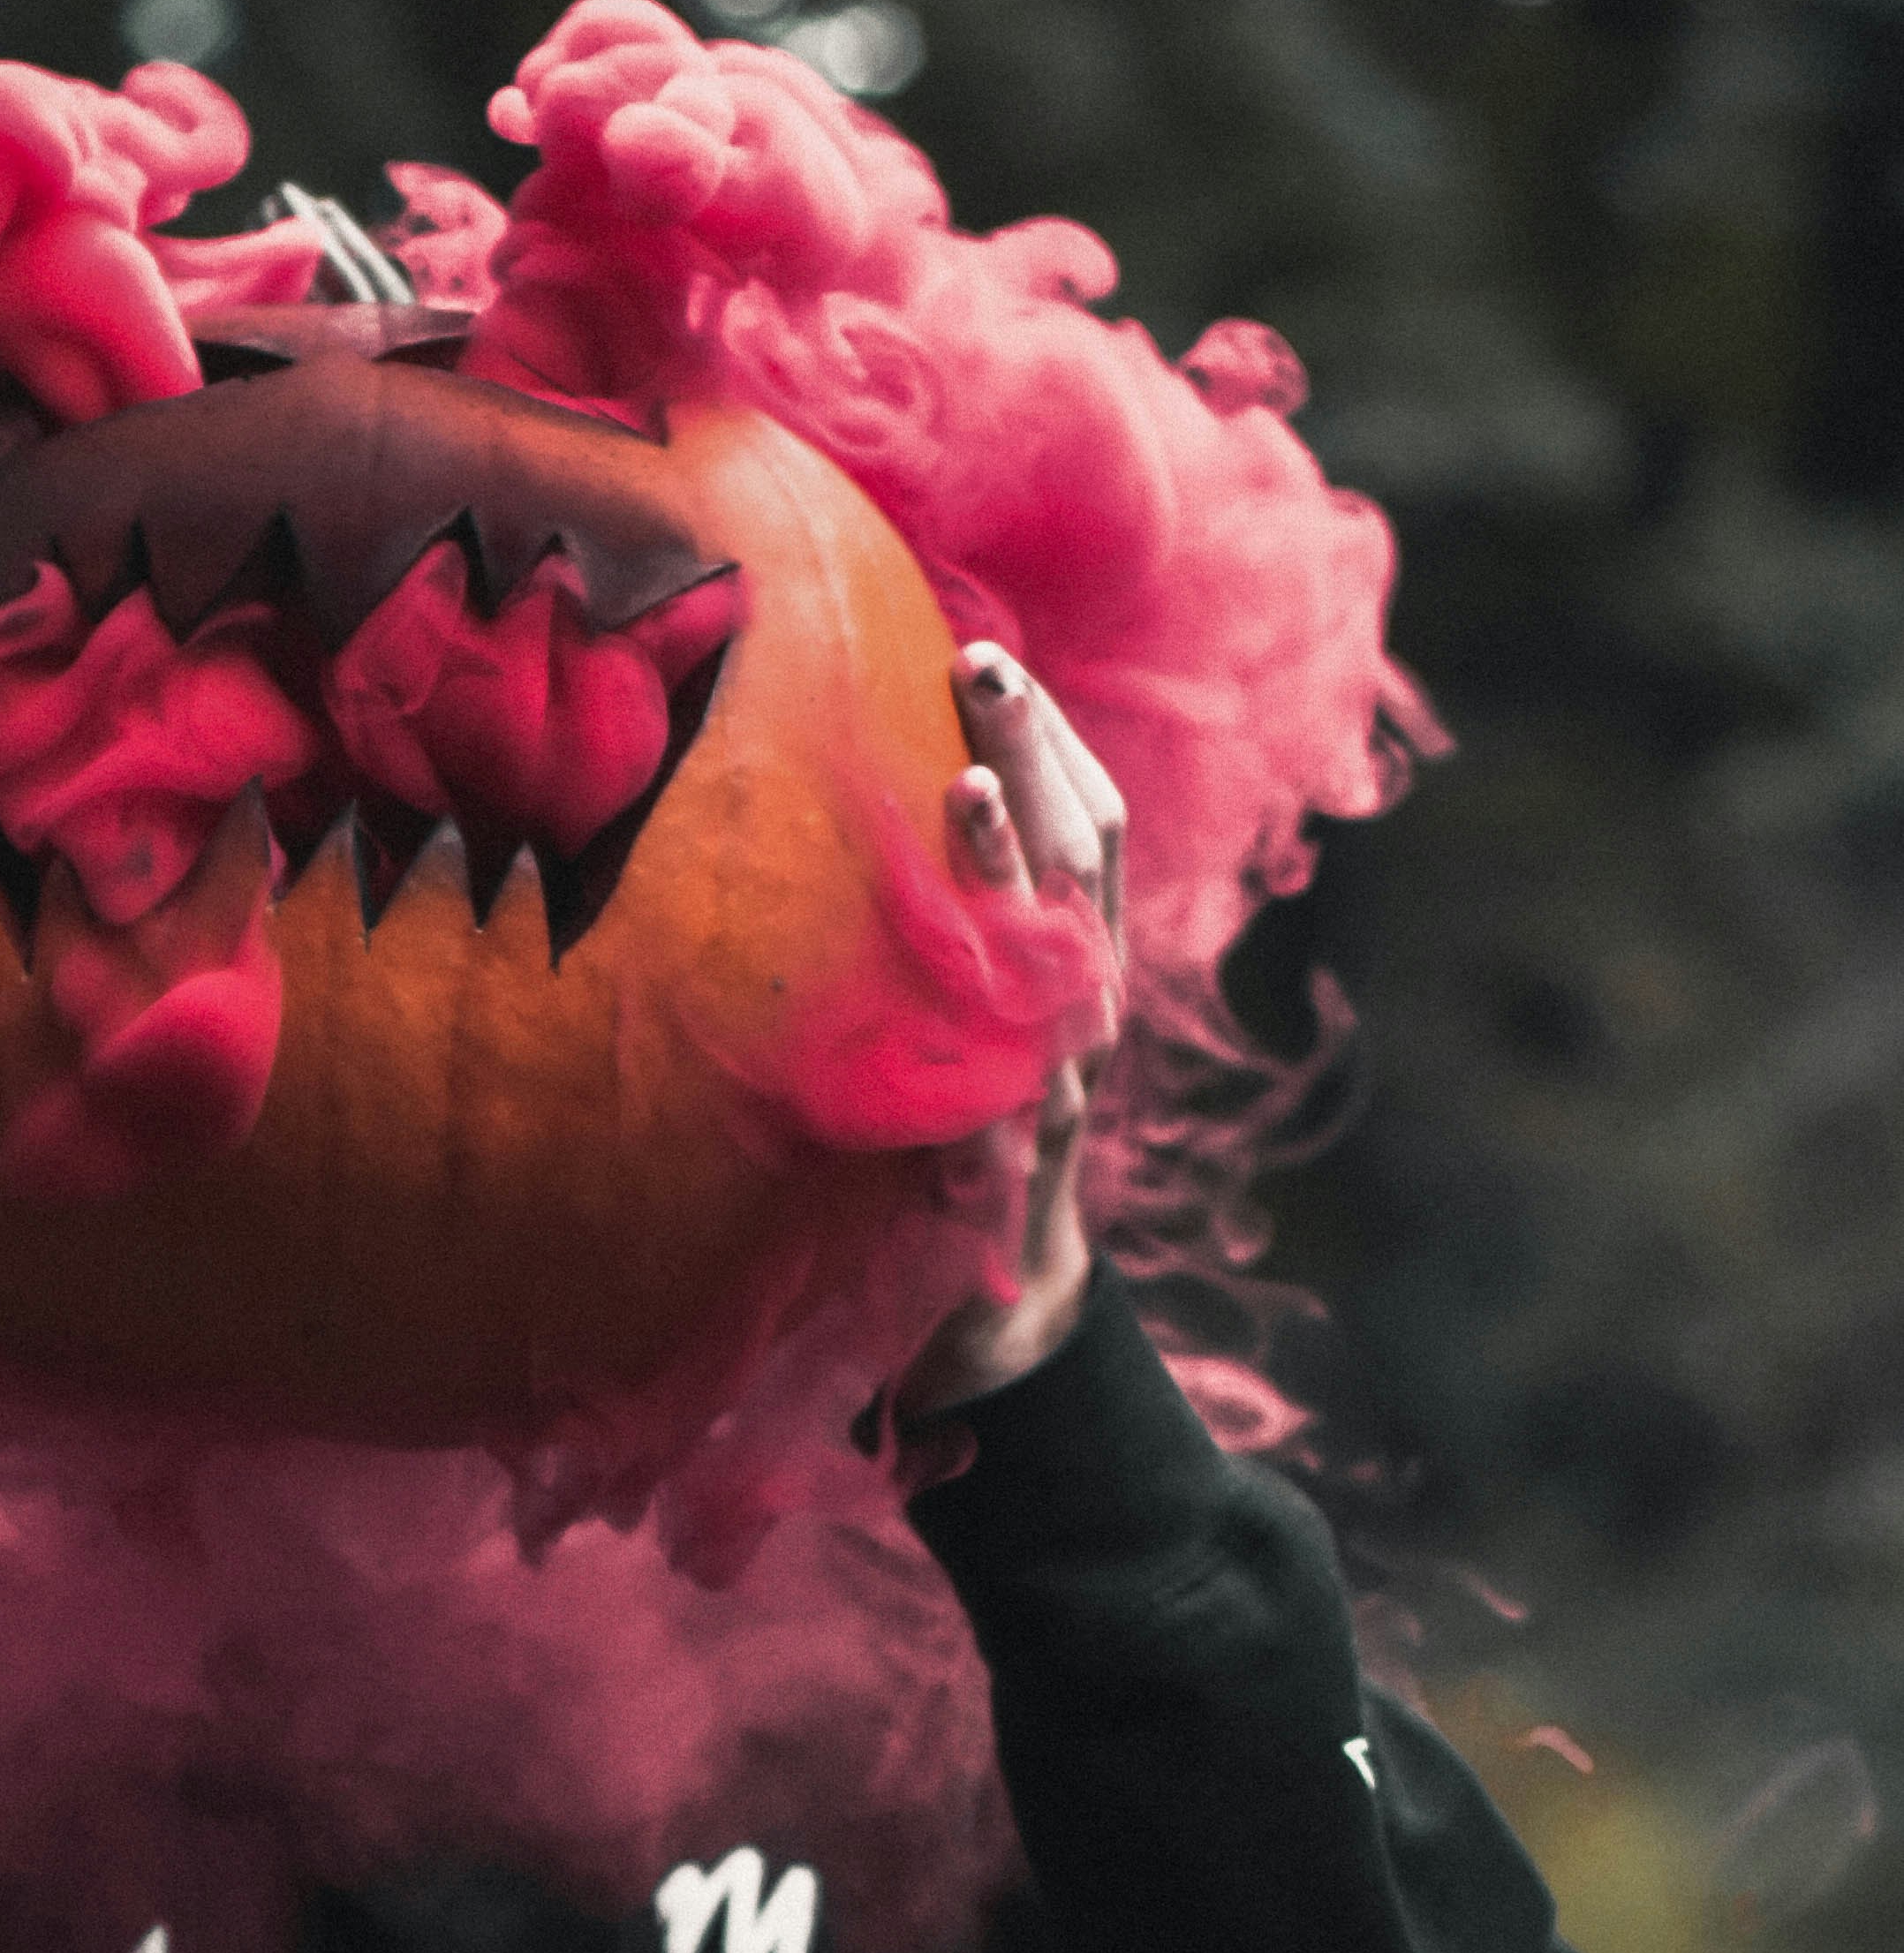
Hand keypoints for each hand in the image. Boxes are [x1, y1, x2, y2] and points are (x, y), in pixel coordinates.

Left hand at [893, 650, 1126, 1422]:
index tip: (988, 651)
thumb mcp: (953, 1016)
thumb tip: (864, 821)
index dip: (1052, 737)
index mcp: (1075, 961)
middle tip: (983, 665)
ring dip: (1014, 864)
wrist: (992, 1302)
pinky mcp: (1013, 1155)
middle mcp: (1084, 1006)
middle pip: (1083, 854)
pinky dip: (985, 1018)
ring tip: (969, 784)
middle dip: (1042, 755)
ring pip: (1058, 946)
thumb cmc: (958, 1137)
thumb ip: (938, 933)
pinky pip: (1007, 1072)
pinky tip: (951, 967)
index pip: (1088, 823)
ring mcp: (1059, 1078)